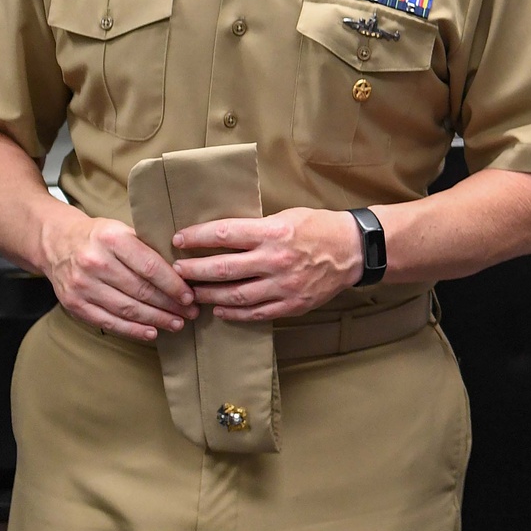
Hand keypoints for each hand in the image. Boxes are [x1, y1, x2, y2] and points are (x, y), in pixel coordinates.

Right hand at [39, 209, 196, 340]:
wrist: (57, 242)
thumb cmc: (100, 237)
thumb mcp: (122, 230)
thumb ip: (147, 247)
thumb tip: (183, 271)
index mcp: (111, 239)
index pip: (149, 266)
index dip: (173, 284)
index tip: (190, 295)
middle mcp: (95, 262)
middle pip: (140, 290)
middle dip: (169, 304)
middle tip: (189, 312)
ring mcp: (81, 285)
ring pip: (126, 308)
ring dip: (156, 319)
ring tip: (176, 323)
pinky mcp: (74, 304)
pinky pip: (108, 321)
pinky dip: (132, 329)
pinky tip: (151, 332)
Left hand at [171, 207, 363, 320]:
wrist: (354, 250)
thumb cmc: (319, 227)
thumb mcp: (287, 217)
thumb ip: (257, 228)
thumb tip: (221, 236)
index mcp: (274, 232)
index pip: (225, 234)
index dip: (197, 238)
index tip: (179, 239)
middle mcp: (276, 259)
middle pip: (223, 268)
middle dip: (194, 270)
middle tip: (176, 270)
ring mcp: (284, 285)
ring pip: (235, 295)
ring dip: (209, 295)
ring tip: (191, 293)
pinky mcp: (292, 304)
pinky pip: (256, 313)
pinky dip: (234, 314)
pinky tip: (219, 310)